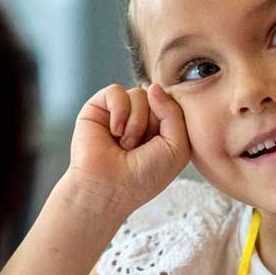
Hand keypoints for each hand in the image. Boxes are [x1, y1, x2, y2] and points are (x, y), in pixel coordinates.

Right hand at [67, 82, 190, 215]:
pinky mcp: (99, 107)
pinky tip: (114, 132)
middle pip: (158, 97)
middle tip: (140, 148)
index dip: (172, 119)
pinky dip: (119, 111)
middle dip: (153, 123)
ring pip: (139, 93)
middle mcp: (142, 117)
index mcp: (163, 126)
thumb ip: (175, 113)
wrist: (109, 188)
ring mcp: (121, 111)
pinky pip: (116, 91)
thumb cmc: (144, 175)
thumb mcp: (177, 147)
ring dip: (136, 122)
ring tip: (126, 144)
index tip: (163, 143)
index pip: (175, 103)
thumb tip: (152, 86)